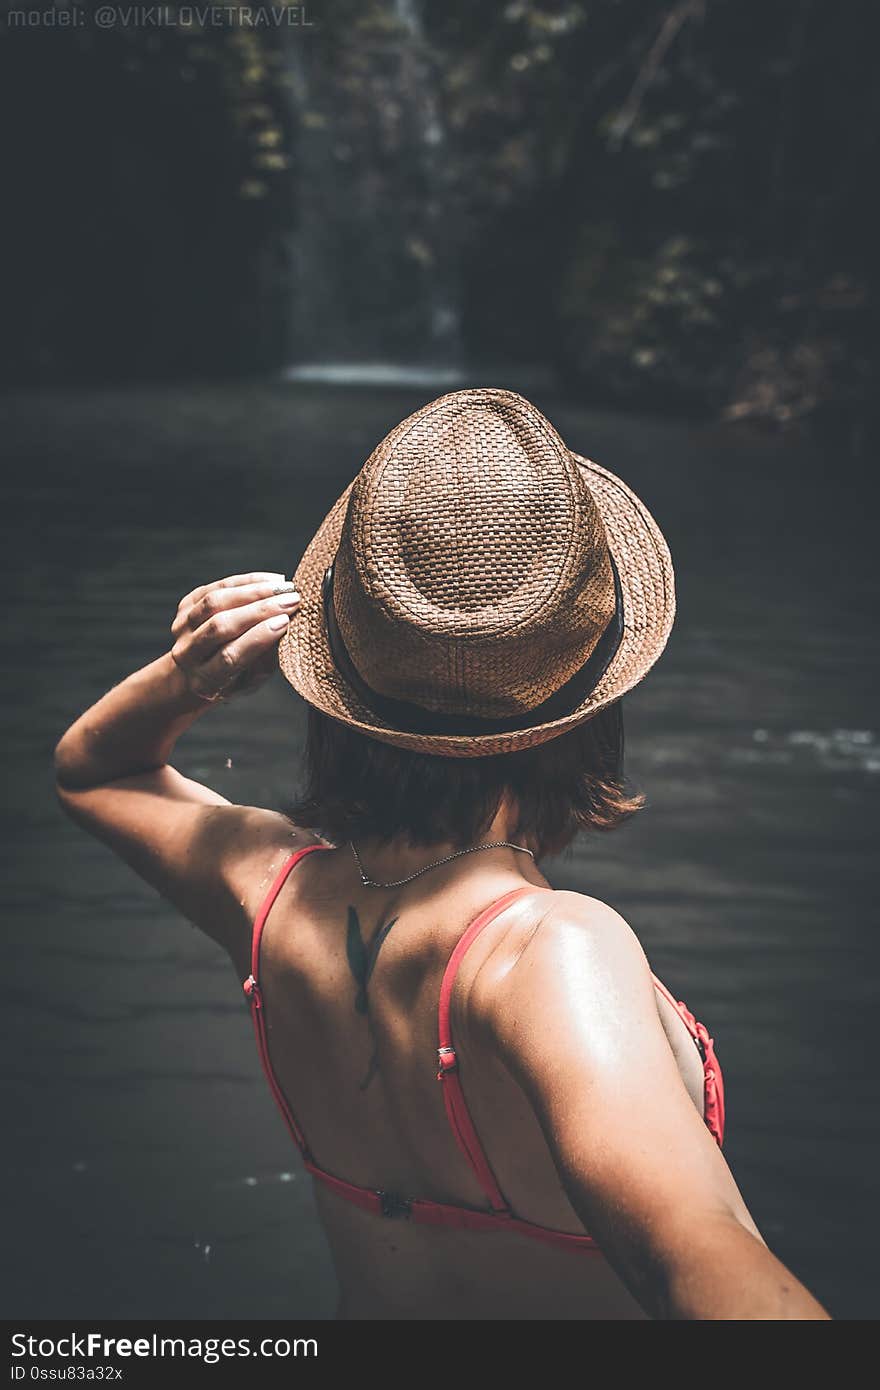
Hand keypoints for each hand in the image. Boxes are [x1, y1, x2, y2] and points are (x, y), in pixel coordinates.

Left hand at [170, 572, 300, 702]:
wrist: (201, 669)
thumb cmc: (235, 677)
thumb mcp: (254, 679)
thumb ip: (267, 658)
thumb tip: (288, 627)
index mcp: (204, 681)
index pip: (230, 655)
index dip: (259, 636)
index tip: (286, 620)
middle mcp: (186, 654)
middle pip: (221, 625)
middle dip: (260, 610)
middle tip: (291, 600)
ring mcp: (181, 628)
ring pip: (215, 601)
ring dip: (254, 591)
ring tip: (283, 587)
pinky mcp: (184, 606)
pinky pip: (215, 586)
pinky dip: (245, 581)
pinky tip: (270, 581)